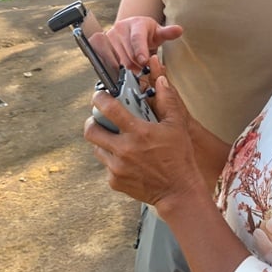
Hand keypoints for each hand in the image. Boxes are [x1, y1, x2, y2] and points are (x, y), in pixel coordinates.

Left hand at [83, 66, 202, 210]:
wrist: (178, 191)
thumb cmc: (179, 157)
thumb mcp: (177, 125)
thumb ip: (167, 100)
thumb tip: (161, 81)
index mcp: (138, 132)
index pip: (109, 108)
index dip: (100, 98)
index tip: (99, 95)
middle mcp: (123, 149)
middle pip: (91, 130)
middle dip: (93, 121)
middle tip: (100, 118)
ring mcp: (116, 167)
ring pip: (97, 148)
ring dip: (103, 141)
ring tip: (116, 139)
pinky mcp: (114, 181)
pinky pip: (106, 166)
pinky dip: (113, 159)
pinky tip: (127, 159)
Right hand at [106, 16, 183, 71]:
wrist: (132, 29)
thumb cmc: (146, 32)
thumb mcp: (159, 32)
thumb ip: (168, 33)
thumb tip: (179, 30)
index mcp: (136, 23)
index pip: (137, 38)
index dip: (140, 51)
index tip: (144, 61)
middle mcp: (120, 28)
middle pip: (128, 54)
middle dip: (138, 65)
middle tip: (145, 69)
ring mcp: (109, 36)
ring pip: (118, 60)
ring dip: (128, 68)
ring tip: (136, 66)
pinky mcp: (100, 44)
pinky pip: (108, 61)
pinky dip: (117, 68)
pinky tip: (124, 66)